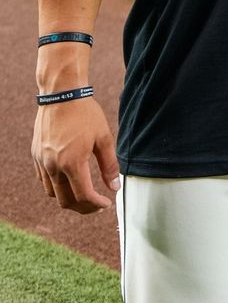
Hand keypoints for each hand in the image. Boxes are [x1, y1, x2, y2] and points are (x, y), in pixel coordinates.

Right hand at [32, 98, 120, 213]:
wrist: (61, 95)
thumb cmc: (85, 113)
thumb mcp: (104, 137)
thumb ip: (109, 164)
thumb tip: (115, 186)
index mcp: (72, 163)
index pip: (83, 196)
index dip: (96, 204)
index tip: (107, 204)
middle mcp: (53, 167)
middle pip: (66, 201)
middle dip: (83, 207)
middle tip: (97, 205)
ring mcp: (42, 162)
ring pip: (52, 194)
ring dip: (68, 199)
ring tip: (84, 194)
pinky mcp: (36, 156)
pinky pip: (44, 180)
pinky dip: (57, 187)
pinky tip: (69, 180)